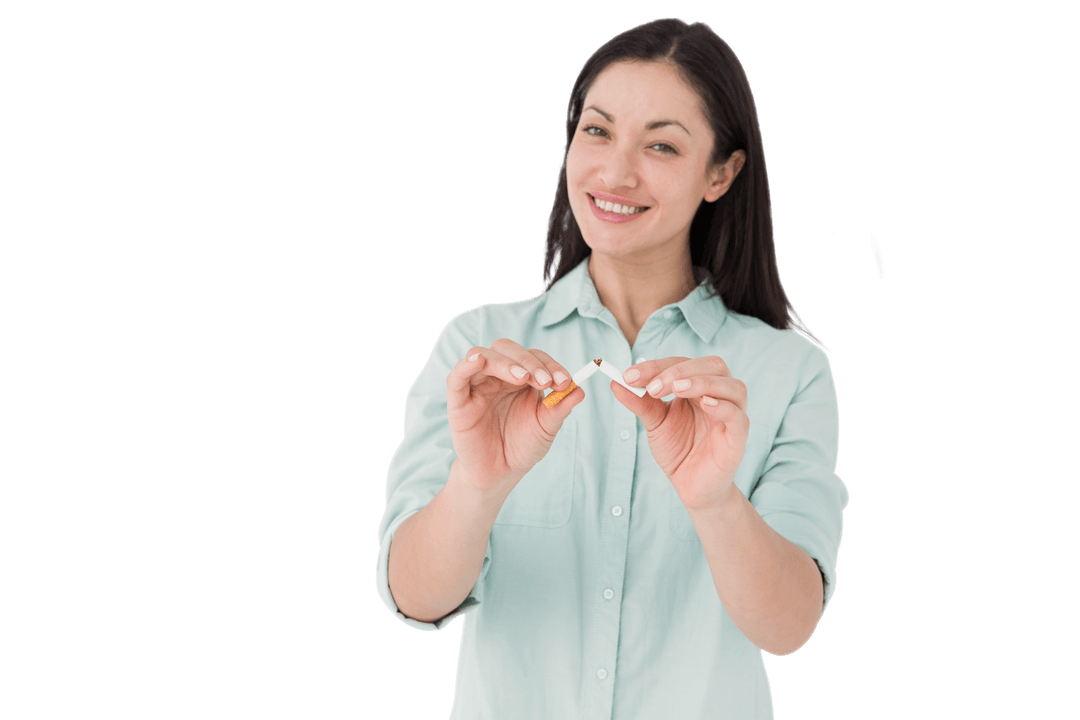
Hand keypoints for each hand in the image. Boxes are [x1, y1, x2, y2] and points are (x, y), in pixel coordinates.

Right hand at [446, 338, 583, 492]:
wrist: (500, 473)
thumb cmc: (522, 447)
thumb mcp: (546, 427)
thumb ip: (560, 408)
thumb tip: (579, 390)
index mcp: (520, 378)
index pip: (534, 357)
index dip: (550, 364)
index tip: (564, 381)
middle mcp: (498, 376)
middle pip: (508, 349)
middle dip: (529, 361)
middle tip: (545, 381)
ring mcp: (477, 385)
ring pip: (486, 356)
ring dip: (506, 361)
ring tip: (523, 377)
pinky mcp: (459, 400)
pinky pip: (457, 375)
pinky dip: (467, 363)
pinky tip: (478, 361)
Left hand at [609, 356, 748, 510]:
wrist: (691, 487)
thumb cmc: (678, 450)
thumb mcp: (654, 423)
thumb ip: (639, 402)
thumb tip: (615, 382)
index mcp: (699, 386)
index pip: (682, 364)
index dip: (656, 366)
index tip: (629, 376)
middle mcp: (720, 395)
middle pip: (711, 366)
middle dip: (680, 371)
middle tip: (653, 386)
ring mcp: (733, 414)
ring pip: (732, 386)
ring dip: (703, 382)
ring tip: (677, 389)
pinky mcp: (738, 438)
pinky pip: (738, 417)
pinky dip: (723, 407)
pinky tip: (705, 404)